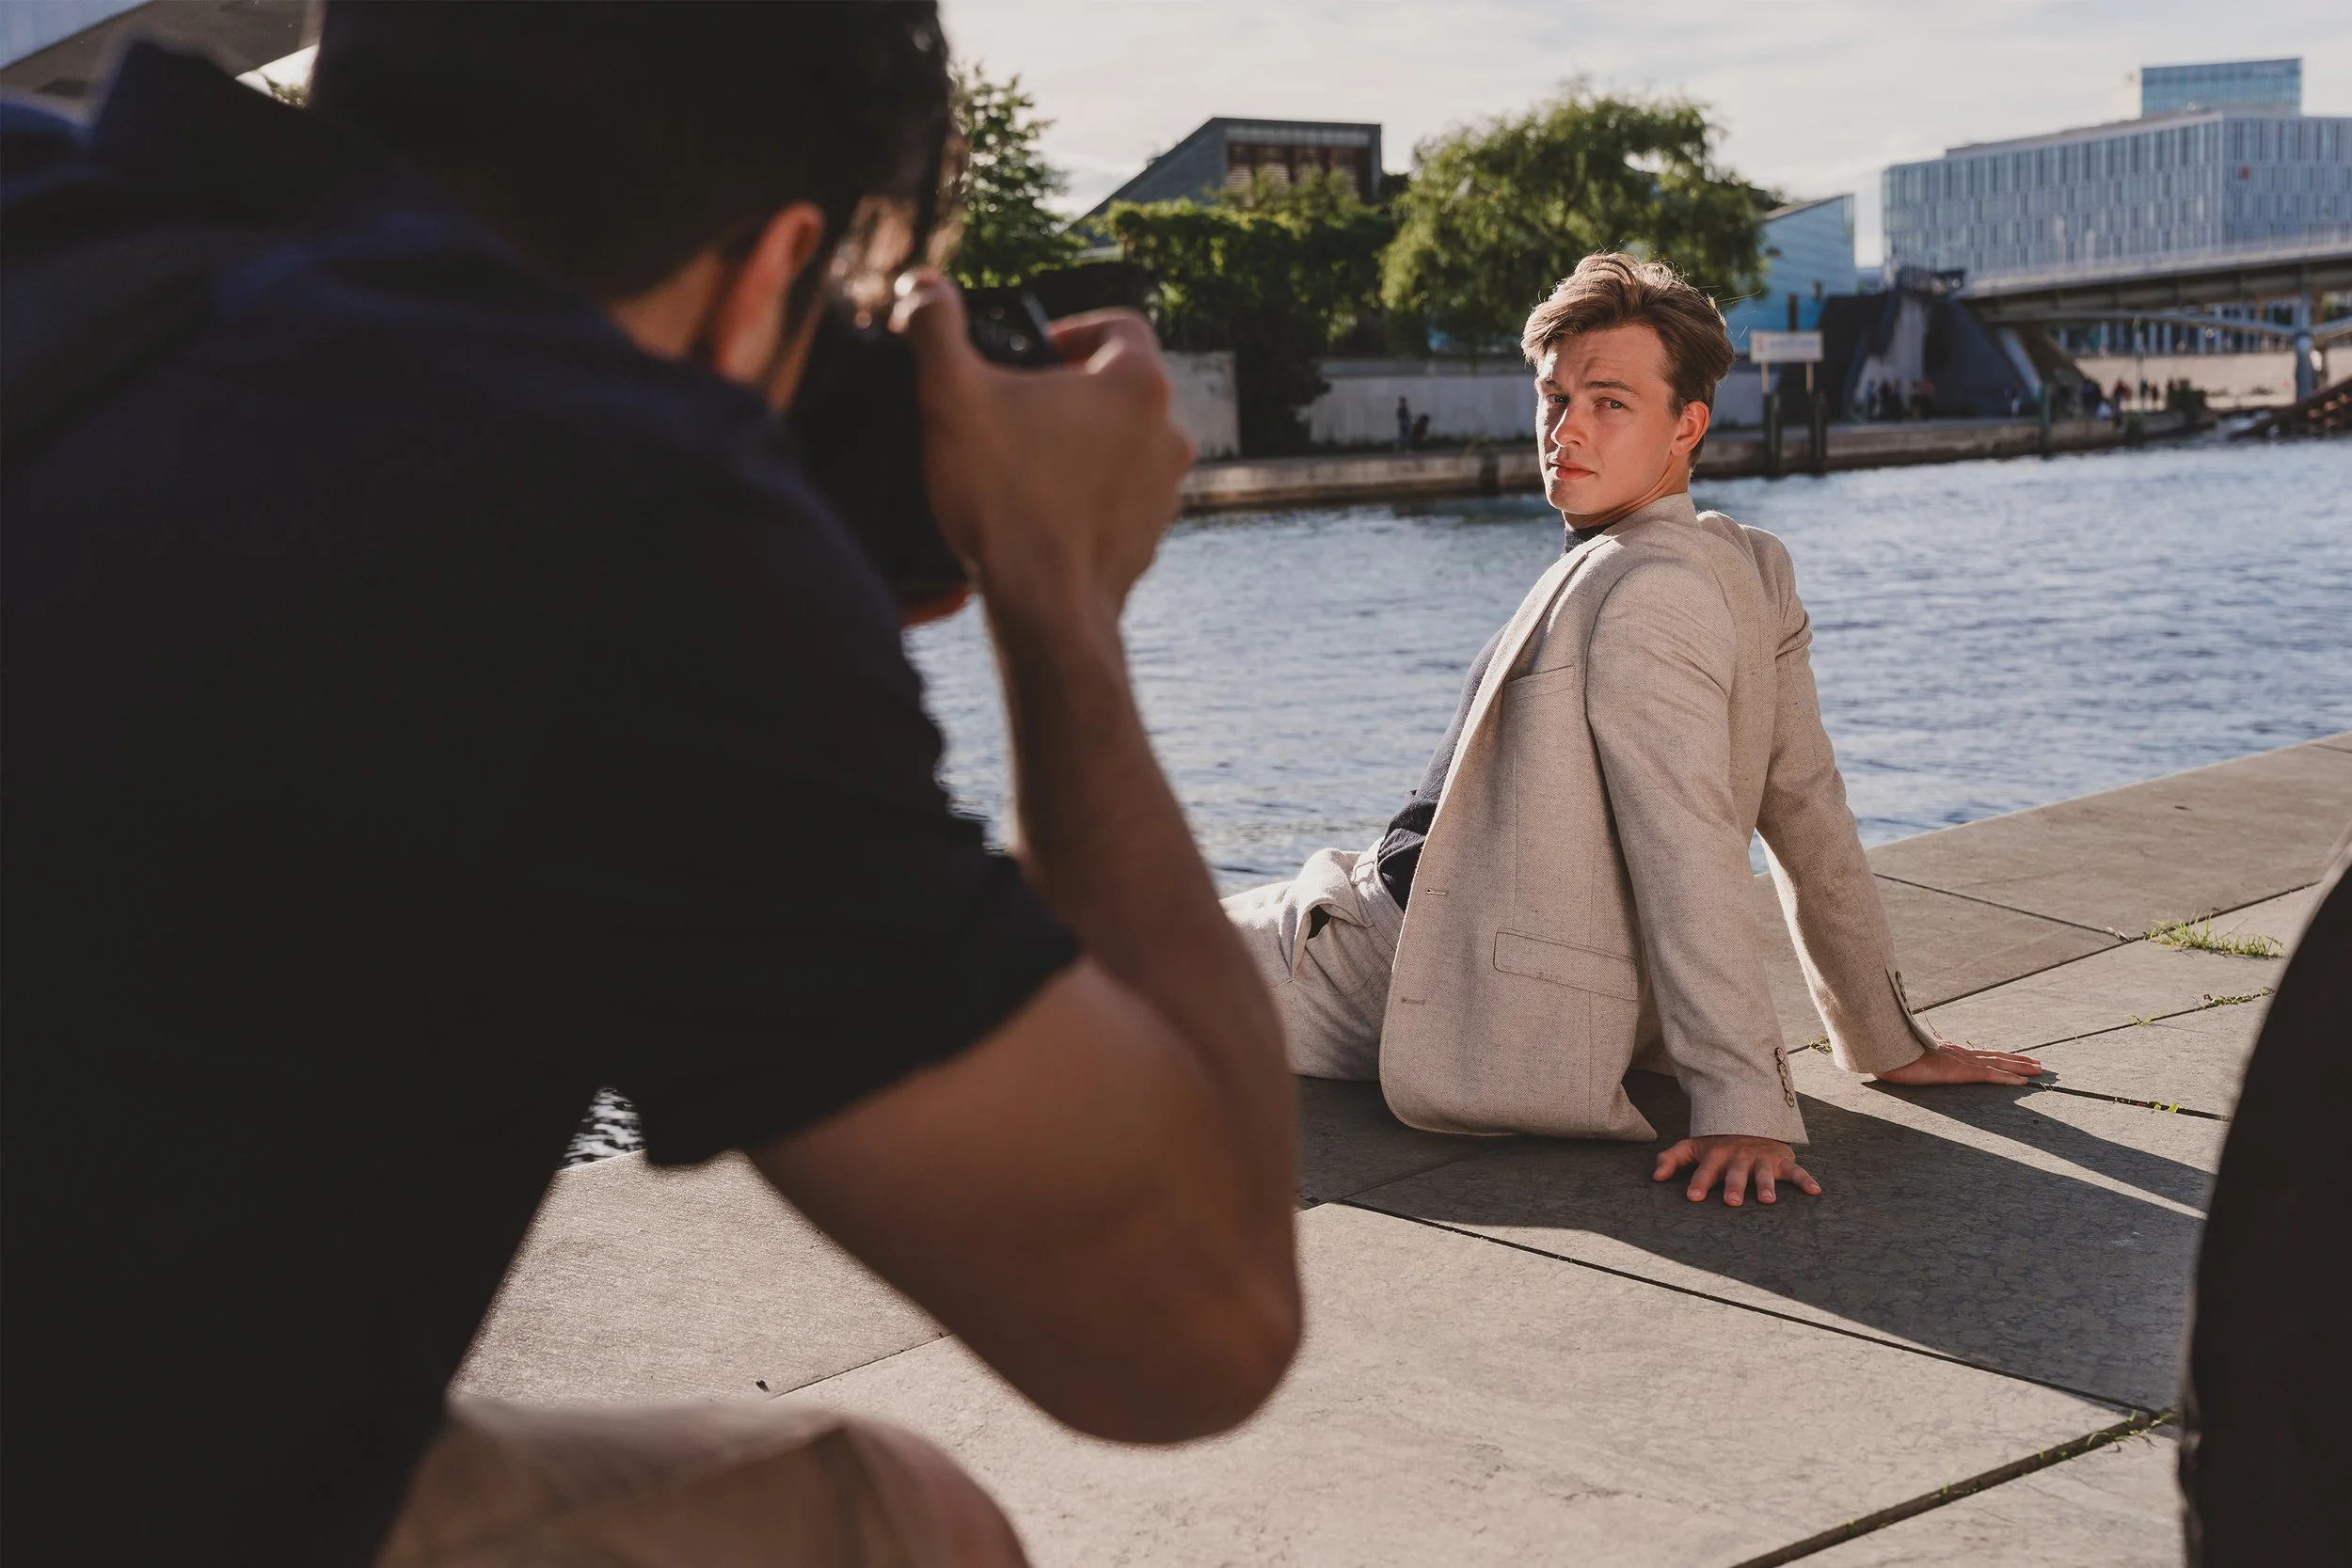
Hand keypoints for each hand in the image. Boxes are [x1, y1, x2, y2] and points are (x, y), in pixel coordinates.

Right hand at [894, 274, 1194, 616]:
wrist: (1045, 607)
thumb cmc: (1005, 496)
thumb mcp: (951, 395)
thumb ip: (936, 328)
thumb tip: (922, 287)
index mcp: (1138, 381)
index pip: (1118, 324)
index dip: (1071, 329)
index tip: (1034, 352)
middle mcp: (1170, 430)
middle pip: (1122, 385)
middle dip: (1072, 389)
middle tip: (1017, 408)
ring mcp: (1167, 489)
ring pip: (1124, 442)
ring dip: (1082, 442)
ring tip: (1026, 460)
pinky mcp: (1152, 535)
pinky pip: (1120, 494)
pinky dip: (1088, 491)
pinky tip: (1040, 508)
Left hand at [1651, 1136, 1820, 1206]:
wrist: (1750, 1117)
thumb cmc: (1717, 1141)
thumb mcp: (1693, 1146)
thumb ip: (1673, 1159)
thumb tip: (1655, 1177)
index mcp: (1716, 1155)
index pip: (1705, 1170)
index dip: (1699, 1182)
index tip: (1693, 1197)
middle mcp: (1739, 1157)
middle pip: (1736, 1173)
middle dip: (1733, 1186)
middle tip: (1731, 1202)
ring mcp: (1762, 1158)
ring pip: (1764, 1172)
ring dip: (1766, 1185)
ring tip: (1767, 1200)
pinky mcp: (1782, 1160)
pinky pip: (1797, 1171)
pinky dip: (1807, 1180)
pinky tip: (1815, 1191)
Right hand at [1873, 1039, 2041, 1086]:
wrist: (1886, 1052)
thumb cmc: (1891, 1057)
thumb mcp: (1907, 1059)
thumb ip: (1917, 1061)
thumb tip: (1912, 1067)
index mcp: (1947, 1052)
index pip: (1980, 1054)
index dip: (1999, 1057)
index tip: (2015, 1059)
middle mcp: (1958, 1053)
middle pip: (1995, 1056)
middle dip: (2018, 1060)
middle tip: (2039, 1064)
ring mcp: (1960, 1060)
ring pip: (1998, 1063)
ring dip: (2020, 1066)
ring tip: (2039, 1070)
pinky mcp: (1959, 1070)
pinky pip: (1989, 1075)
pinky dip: (2008, 1078)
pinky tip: (2023, 1082)